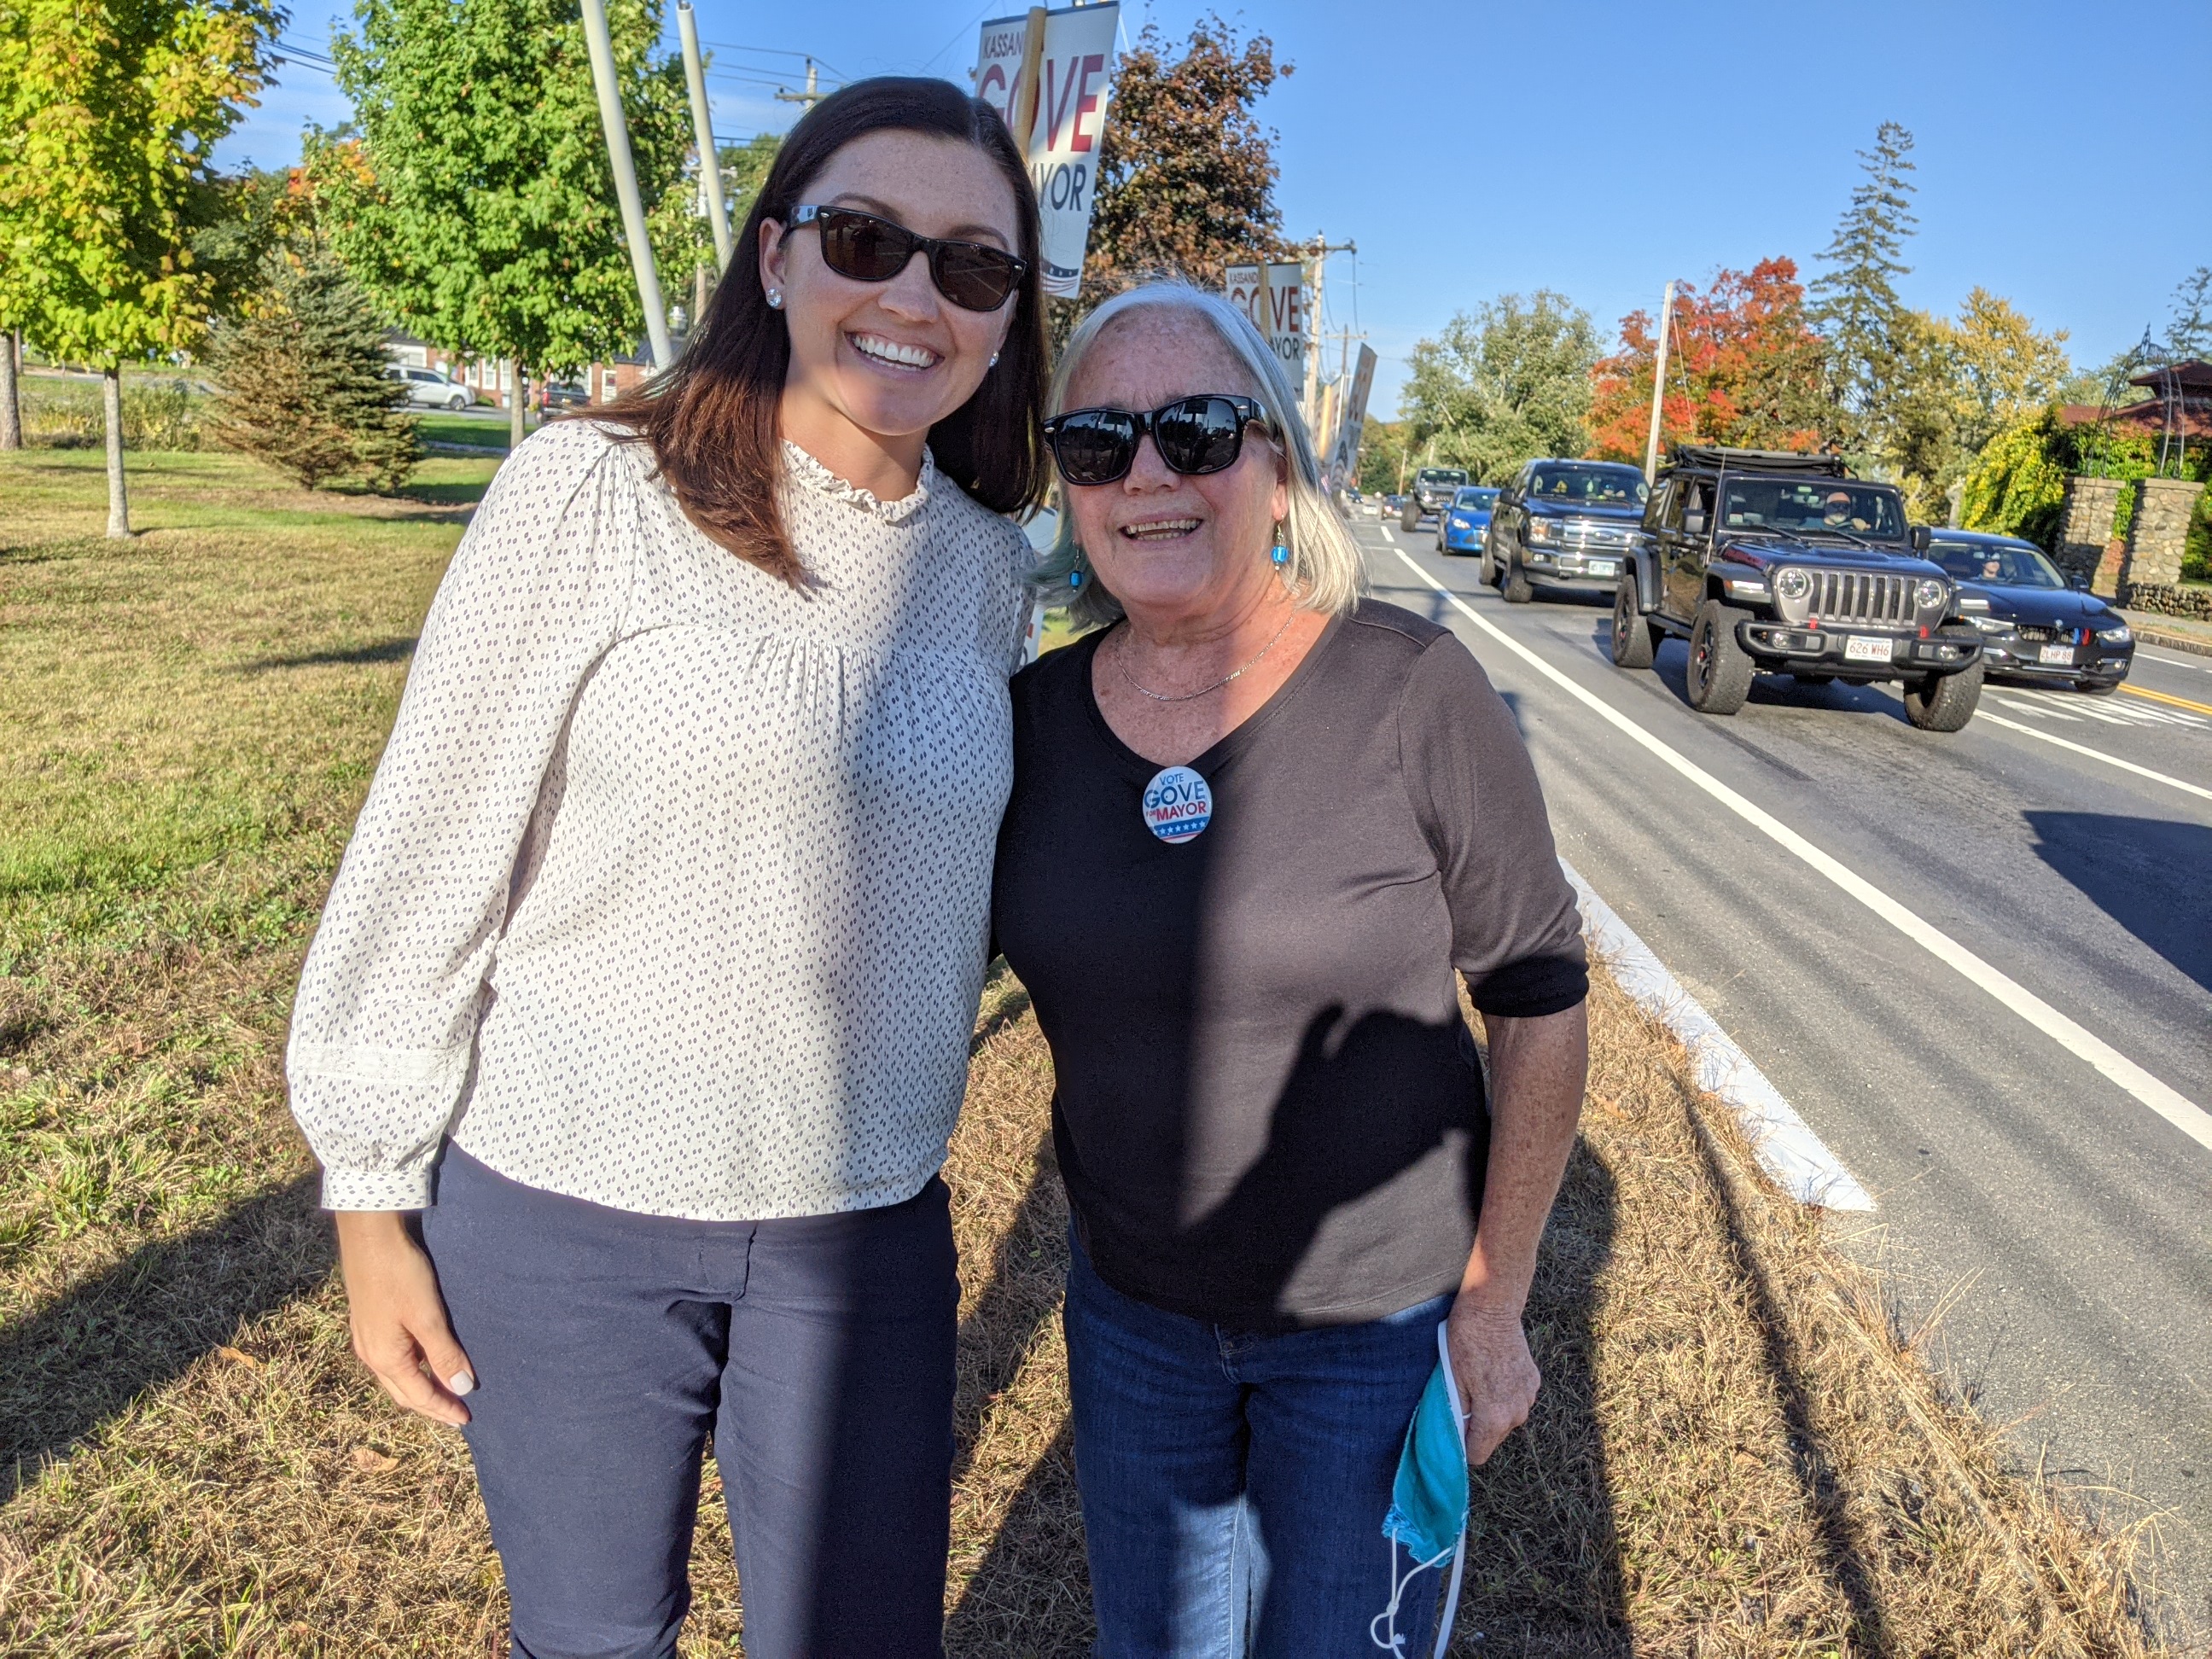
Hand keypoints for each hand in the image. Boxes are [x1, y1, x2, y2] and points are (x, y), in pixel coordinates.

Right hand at [334, 1210, 475, 1426]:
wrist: (369, 1236)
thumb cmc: (400, 1274)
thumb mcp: (428, 1316)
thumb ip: (444, 1354)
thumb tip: (462, 1389)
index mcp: (385, 1358)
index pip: (419, 1396)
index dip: (443, 1409)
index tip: (466, 1419)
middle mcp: (371, 1354)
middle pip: (404, 1392)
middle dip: (431, 1404)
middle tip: (457, 1412)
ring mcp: (367, 1338)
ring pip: (397, 1375)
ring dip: (420, 1386)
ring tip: (445, 1390)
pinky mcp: (370, 1321)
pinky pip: (393, 1357)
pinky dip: (412, 1367)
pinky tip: (425, 1359)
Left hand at [1444, 1298, 1539, 1465]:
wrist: (1493, 1308)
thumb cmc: (1466, 1341)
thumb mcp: (1452, 1380)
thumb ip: (1456, 1415)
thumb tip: (1456, 1437)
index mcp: (1495, 1416)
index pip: (1477, 1454)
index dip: (1462, 1446)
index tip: (1454, 1429)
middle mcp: (1517, 1412)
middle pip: (1493, 1439)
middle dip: (1477, 1428)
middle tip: (1463, 1400)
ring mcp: (1529, 1397)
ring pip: (1506, 1421)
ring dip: (1492, 1412)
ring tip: (1479, 1384)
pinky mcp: (1534, 1382)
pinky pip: (1516, 1402)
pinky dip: (1505, 1396)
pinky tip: (1494, 1374)